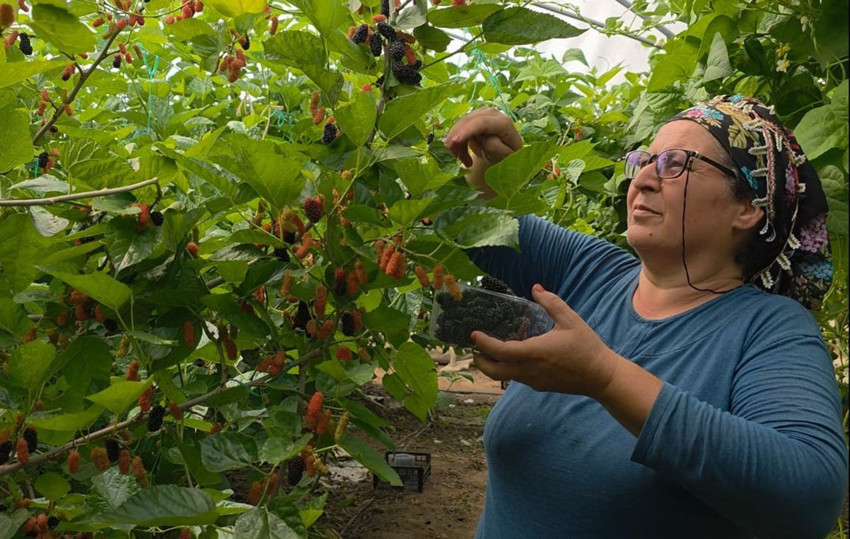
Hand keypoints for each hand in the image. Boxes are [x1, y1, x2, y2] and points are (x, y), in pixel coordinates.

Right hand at [445, 108, 522, 197]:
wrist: (504, 154)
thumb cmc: (506, 157)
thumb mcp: (504, 156)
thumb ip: (493, 146)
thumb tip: (480, 137)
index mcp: (504, 123)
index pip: (482, 123)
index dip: (467, 131)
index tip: (454, 141)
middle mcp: (492, 114)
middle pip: (468, 122)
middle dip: (457, 139)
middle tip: (453, 158)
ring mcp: (482, 114)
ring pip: (461, 125)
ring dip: (457, 144)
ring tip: (465, 162)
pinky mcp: (474, 118)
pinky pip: (459, 128)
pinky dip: (457, 142)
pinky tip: (462, 155)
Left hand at [471, 284, 618, 396]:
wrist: (601, 377)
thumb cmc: (587, 347)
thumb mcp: (570, 320)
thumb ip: (551, 302)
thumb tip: (535, 288)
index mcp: (535, 353)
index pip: (501, 351)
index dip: (484, 343)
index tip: (473, 334)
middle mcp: (530, 370)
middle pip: (495, 371)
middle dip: (480, 360)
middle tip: (473, 347)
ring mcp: (534, 381)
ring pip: (504, 376)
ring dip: (493, 364)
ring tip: (490, 349)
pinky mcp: (539, 385)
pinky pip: (517, 377)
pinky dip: (508, 367)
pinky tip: (515, 354)